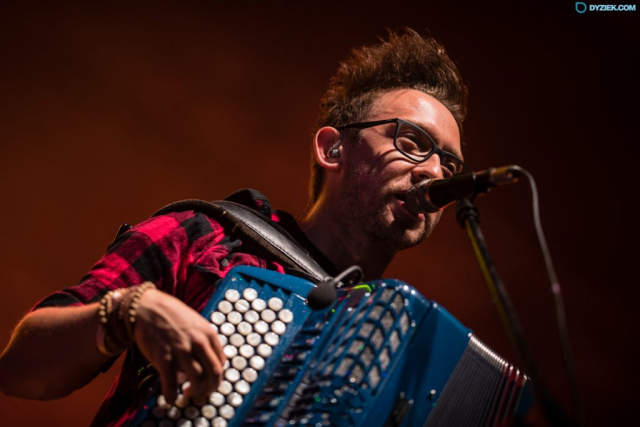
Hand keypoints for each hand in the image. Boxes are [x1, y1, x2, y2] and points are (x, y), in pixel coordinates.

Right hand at [134, 289, 225, 403]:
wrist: (147, 307)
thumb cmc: (171, 314)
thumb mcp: (195, 322)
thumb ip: (204, 339)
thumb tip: (208, 359)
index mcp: (208, 333)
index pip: (221, 361)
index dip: (216, 375)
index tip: (210, 380)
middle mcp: (199, 343)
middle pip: (214, 373)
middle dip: (211, 388)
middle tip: (204, 394)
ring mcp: (182, 351)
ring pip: (197, 380)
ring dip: (194, 392)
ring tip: (188, 394)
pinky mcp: (164, 358)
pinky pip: (171, 383)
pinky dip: (171, 395)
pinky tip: (170, 399)